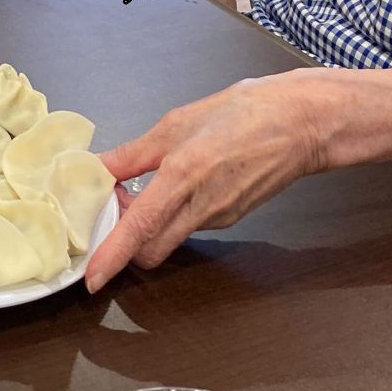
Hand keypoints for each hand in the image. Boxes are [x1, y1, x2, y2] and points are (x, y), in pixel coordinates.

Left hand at [83, 73, 325, 292]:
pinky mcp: (231, 219)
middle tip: (113, 204)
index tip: (91, 278)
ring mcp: (219, 218)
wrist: (300, 124)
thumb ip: (134, 153)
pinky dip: (171, 215)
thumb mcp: (175, 123)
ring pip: (170, 238)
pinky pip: (190, 226)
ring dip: (147, 224)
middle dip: (124, 240)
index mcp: (182, 176)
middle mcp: (201, 208)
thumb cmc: (240, 113)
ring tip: (139, 184)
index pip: (140, 229)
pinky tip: (172, 185)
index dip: (113, 256)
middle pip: (151, 249)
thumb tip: (98, 168)